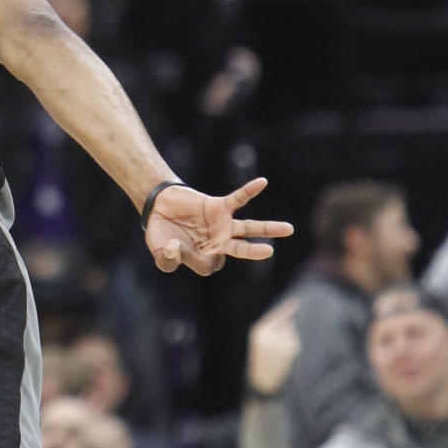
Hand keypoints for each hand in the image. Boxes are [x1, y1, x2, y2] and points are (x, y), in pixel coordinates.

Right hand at [145, 178, 292, 276]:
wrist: (158, 206)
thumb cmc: (160, 233)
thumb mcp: (158, 249)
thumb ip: (165, 258)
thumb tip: (174, 251)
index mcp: (206, 259)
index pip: (210, 265)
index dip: (193, 258)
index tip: (175, 249)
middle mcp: (219, 243)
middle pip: (241, 250)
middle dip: (254, 252)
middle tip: (269, 251)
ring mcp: (222, 225)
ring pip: (248, 229)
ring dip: (267, 229)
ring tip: (289, 230)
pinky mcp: (220, 207)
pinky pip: (238, 199)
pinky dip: (249, 191)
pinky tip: (262, 183)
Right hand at [246, 298, 300, 394]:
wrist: (261, 383)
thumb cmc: (257, 362)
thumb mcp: (257, 343)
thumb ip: (269, 330)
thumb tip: (288, 320)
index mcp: (259, 332)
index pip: (276, 316)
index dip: (286, 308)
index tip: (295, 301)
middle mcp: (271, 335)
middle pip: (287, 324)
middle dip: (285, 330)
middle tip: (276, 346)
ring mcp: (282, 343)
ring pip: (292, 334)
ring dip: (288, 340)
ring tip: (278, 354)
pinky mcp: (291, 351)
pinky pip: (295, 344)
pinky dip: (292, 348)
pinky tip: (284, 358)